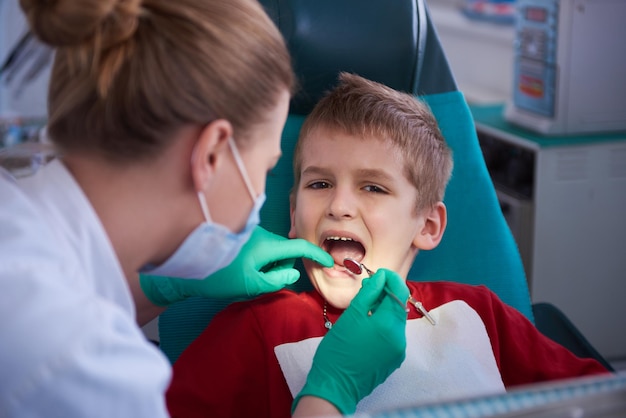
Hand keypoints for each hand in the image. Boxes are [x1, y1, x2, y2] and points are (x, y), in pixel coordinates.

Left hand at [139, 226, 332, 304]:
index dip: (317, 255)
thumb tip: (293, 274)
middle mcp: (261, 233)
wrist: (183, 263)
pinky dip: (257, 261)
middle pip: (284, 250)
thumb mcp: (251, 284)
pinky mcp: (240, 235)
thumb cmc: (217, 275)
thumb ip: (277, 281)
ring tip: (245, 278)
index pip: (300, 247)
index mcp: (267, 244)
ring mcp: (250, 232)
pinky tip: (238, 270)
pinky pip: (259, 248)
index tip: (329, 262)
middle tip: (262, 283)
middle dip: (281, 268)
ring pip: (270, 250)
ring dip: (266, 266)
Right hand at [293, 269, 409, 414]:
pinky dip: (384, 324)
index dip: (391, 279)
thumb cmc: (338, 349)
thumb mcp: (350, 316)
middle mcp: (400, 338)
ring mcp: (398, 350)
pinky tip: (369, 323)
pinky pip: (393, 335)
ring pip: (396, 321)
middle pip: (399, 307)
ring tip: (366, 304)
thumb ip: (368, 294)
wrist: (335, 385)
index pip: (399, 293)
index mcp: (389, 325)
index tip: (378, 273)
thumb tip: (380, 278)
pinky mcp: (394, 359)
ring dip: (385, 308)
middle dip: (386, 293)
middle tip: (368, 286)